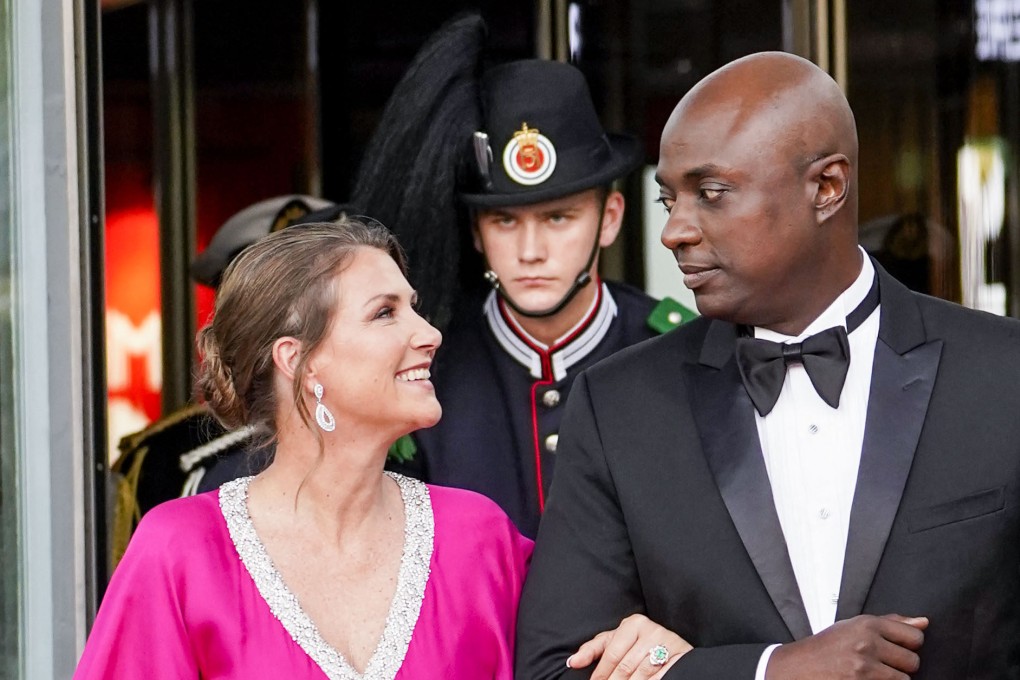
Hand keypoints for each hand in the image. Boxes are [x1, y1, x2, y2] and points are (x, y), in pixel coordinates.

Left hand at [567, 613, 692, 679]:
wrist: (675, 651)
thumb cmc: (639, 646)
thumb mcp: (617, 642)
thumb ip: (594, 650)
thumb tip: (572, 662)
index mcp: (634, 624)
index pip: (612, 653)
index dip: (601, 674)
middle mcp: (651, 630)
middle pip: (626, 667)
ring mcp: (667, 644)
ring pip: (641, 675)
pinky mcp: (680, 658)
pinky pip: (658, 678)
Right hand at [766, 614, 927, 679]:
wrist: (799, 667)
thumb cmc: (827, 647)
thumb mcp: (853, 626)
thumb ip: (890, 623)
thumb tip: (923, 622)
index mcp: (867, 625)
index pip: (914, 637)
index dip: (909, 646)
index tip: (897, 648)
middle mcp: (867, 644)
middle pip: (913, 661)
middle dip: (901, 666)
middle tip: (882, 663)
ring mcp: (864, 668)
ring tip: (872, 674)